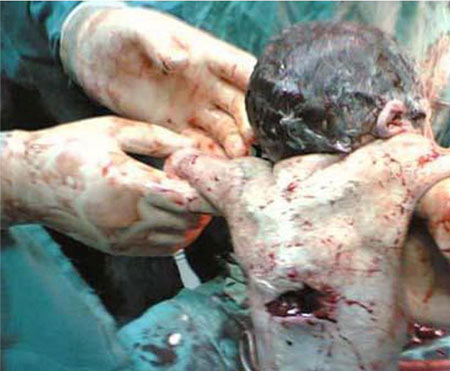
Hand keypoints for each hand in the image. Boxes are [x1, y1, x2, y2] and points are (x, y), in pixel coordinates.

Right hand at [1, 117, 214, 255]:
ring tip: (188, 199)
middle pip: (189, 220)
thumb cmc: (69, 149)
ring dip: (193, 221)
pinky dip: (179, 235)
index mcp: (130, 184)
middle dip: (203, 205)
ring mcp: (126, 237)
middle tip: (202, 185)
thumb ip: (157, 138)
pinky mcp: (121, 248)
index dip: (204, 189)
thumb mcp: (112, 130)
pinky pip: (165, 249)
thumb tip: (192, 145)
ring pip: (181, 238)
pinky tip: (175, 216)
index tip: (207, 175)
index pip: (186, 198)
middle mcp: (130, 217)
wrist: (28, 183)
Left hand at [61, 5, 255, 156]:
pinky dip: (208, 159)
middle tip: (249, 144)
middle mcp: (209, 86)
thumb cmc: (120, 33)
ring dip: (233, 147)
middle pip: (240, 108)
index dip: (259, 89)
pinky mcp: (178, 128)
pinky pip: (200, 146)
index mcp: (208, 57)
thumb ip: (161, 44)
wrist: (94, 55)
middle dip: (248, 126)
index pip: (243, 71)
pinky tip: (210, 171)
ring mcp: (196, 109)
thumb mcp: (139, 32)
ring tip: (234, 163)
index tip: (268, 107)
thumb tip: (184, 60)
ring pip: (225, 131)